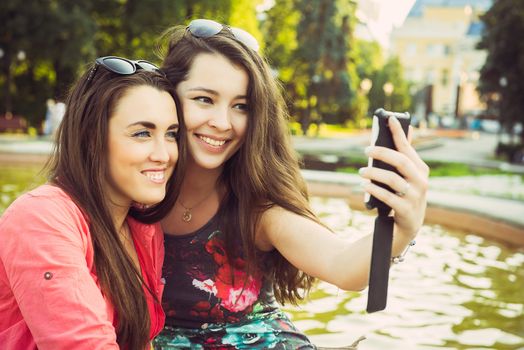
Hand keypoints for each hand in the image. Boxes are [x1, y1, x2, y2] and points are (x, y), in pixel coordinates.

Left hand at [360, 116, 429, 238]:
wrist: (408, 224)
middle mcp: (421, 181)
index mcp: (421, 169)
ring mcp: (415, 196)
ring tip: (361, 172)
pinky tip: (364, 186)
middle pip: (401, 162)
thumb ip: (405, 155)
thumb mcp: (407, 176)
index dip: (399, 132)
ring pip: (392, 180)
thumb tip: (407, 128)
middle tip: (366, 150)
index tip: (389, 118)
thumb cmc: (404, 194)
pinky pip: (388, 197)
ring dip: (374, 173)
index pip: (408, 148)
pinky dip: (374, 190)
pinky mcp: (406, 210)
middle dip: (382, 153)